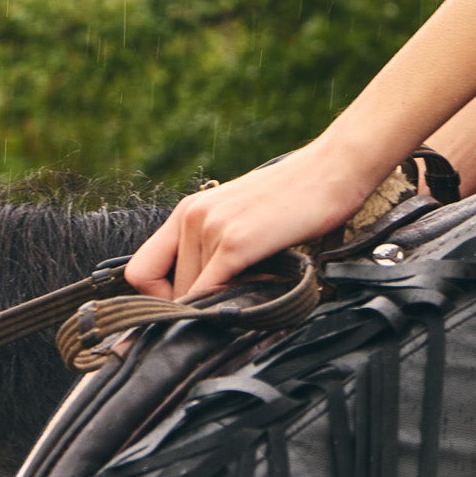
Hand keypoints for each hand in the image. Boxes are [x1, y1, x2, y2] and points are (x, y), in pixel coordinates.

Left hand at [126, 141, 377, 298]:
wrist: (335, 168)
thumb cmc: (299, 196)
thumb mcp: (243, 216)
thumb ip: (216, 248)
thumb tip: (204, 297)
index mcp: (189, 210)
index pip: (140, 272)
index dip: (158, 299)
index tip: (190, 306)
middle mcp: (192, 216)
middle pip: (163, 291)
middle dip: (194, 306)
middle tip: (231, 304)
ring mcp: (211, 227)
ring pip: (187, 296)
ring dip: (215, 307)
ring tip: (253, 291)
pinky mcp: (236, 242)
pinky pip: (208, 293)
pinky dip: (222, 308)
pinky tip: (252, 298)